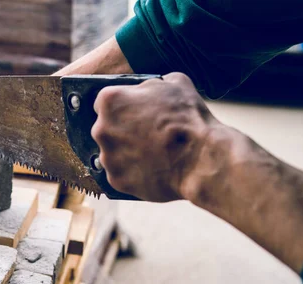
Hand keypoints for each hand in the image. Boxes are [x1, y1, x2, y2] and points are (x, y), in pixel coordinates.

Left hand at [91, 72, 218, 201]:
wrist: (200, 159)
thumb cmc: (188, 120)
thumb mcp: (174, 83)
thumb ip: (151, 85)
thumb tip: (149, 90)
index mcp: (110, 101)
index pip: (104, 102)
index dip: (120, 107)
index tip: (131, 112)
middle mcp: (101, 129)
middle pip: (105, 129)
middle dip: (122, 131)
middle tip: (145, 134)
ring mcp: (107, 157)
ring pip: (111, 153)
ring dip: (126, 152)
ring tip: (151, 153)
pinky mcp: (115, 180)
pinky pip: (120, 173)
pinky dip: (132, 172)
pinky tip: (151, 168)